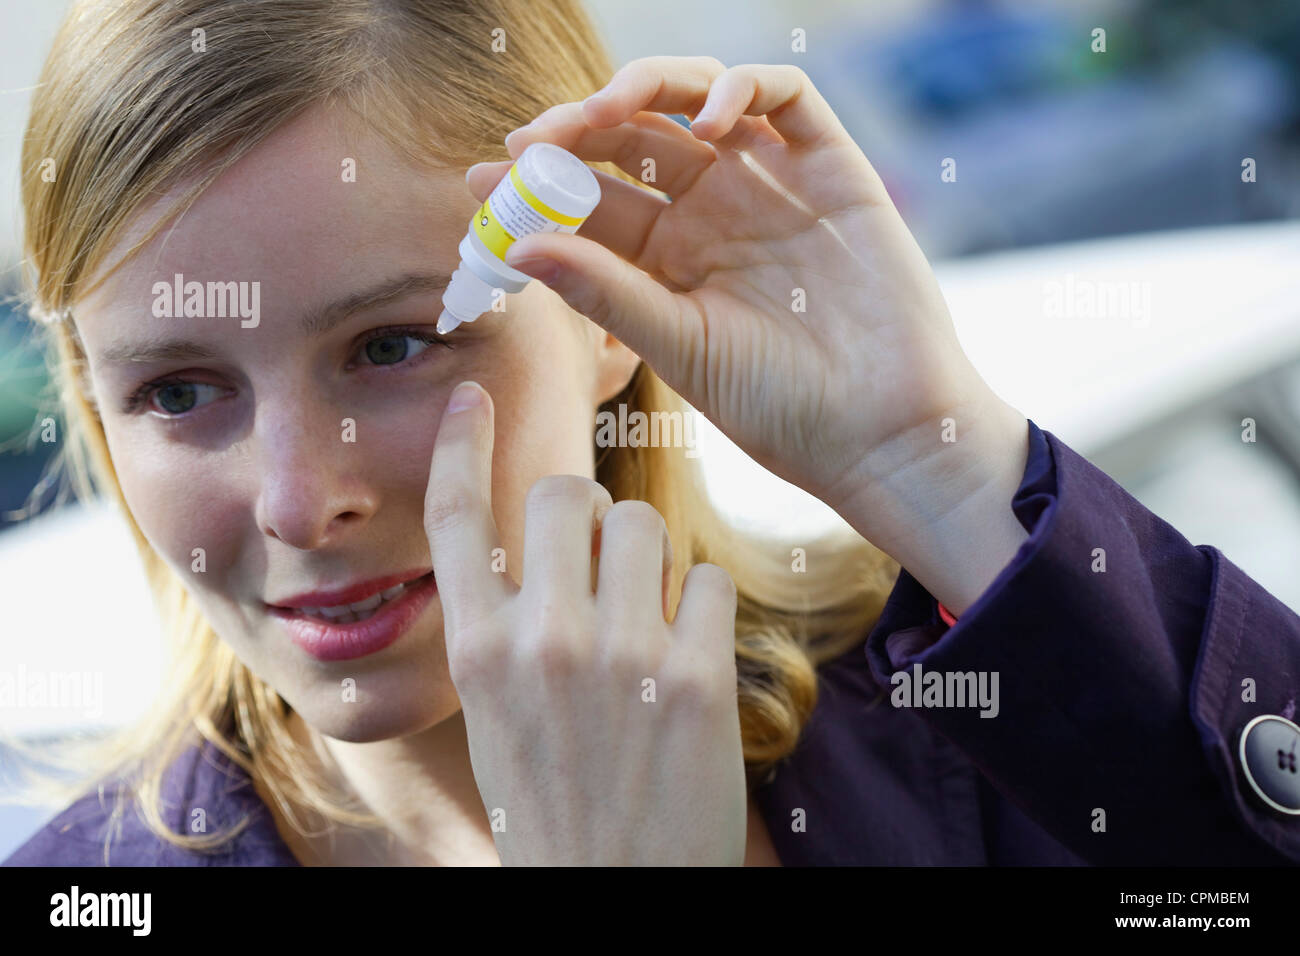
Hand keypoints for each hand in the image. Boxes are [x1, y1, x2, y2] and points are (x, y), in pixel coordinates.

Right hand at [423, 380, 747, 865]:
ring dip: (650, 558)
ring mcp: (618, 657)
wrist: (613, 897)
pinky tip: (689, 656)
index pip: (457, 519)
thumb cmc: (555, 806)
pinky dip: (700, 606)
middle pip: (570, 492)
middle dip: (590, 512)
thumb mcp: (497, 717)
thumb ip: (507, 631)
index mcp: (477, 653)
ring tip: (648, 618)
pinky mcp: (692, 679)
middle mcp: (539, 642)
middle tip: (604, 559)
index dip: (463, 445)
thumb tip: (544, 550)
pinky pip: (704, 578)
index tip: (473, 398)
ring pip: (644, 523)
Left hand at [473, 55, 1030, 613]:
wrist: (883, 434)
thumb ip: (606, 292)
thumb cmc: (780, 408)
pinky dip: (741, 90)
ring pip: (695, 104)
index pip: (592, 204)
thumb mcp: (680, 347)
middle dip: (577, 131)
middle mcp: (712, 216)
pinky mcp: (831, 168)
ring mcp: (770, 187)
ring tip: (599, 115)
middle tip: (535, 138)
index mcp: (669, 263)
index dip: (540, 184)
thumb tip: (520, 243)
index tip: (486, 178)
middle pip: (632, 145)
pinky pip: (785, 100)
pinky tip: (705, 123)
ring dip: (643, 93)